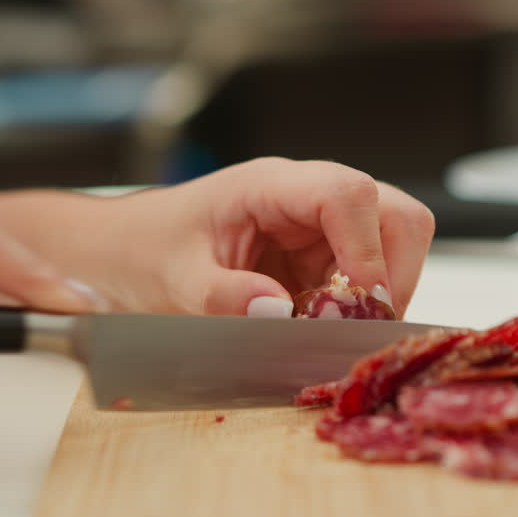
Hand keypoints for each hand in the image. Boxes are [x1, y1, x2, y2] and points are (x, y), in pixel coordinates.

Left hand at [84, 158, 435, 317]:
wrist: (121, 255)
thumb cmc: (142, 253)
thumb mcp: (172, 282)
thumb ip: (221, 297)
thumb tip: (276, 312)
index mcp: (270, 186)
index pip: (349, 195)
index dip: (368, 250)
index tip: (360, 304)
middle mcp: (306, 197)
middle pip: (396, 216)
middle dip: (393, 275)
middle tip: (359, 327)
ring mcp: (319, 228)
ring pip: (393, 247)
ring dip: (377, 297)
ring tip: (329, 330)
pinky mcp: (321, 258)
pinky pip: (367, 279)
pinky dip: (358, 311)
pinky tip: (318, 329)